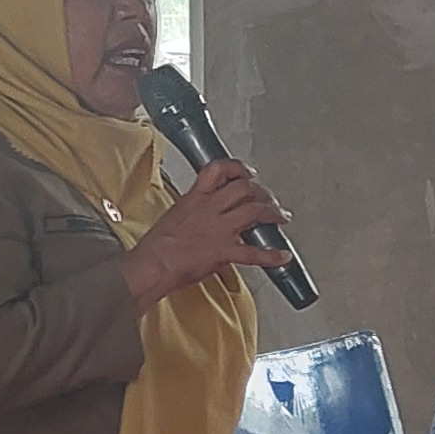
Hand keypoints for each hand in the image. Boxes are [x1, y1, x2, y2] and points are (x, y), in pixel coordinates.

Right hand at [124, 159, 289, 308]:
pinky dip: (271, 255)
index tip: (248, 173)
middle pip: (244, 188)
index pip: (218, 170)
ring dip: (273, 213)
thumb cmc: (156, 246)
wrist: (152, 265)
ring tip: (281, 217)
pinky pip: (254, 252)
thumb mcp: (174, 217)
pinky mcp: (223, 251)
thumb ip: (193, 212)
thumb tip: (203, 216)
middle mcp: (209, 209)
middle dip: (262, 192)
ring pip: (254, 211)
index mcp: (195, 199)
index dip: (238, 168)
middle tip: (270, 199)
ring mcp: (218, 230)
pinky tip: (282, 256)